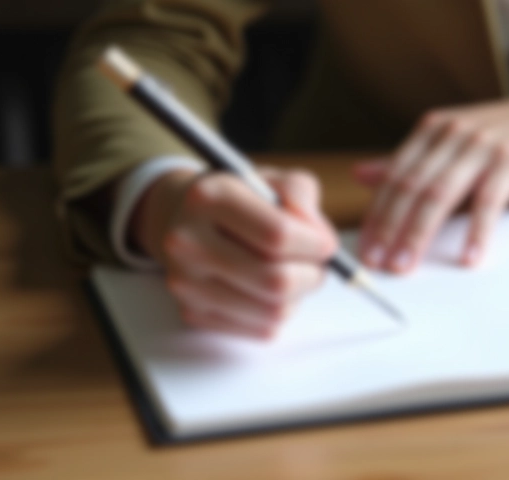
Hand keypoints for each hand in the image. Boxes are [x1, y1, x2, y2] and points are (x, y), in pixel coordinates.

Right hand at [131, 167, 338, 338]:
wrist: (182, 218)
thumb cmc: (239, 199)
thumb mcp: (272, 179)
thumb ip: (300, 194)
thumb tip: (320, 237)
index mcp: (209, 198)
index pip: (278, 235)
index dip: (315, 244)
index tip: (326, 243)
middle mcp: (188, 242)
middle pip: (277, 281)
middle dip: (312, 275)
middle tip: (318, 265)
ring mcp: (186, 283)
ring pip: (273, 312)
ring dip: (299, 297)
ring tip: (295, 274)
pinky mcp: (193, 314)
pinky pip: (262, 330)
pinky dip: (279, 314)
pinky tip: (271, 291)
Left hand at [354, 87, 508, 273]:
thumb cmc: (506, 131)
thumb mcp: (452, 139)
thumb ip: (409, 160)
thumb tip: (363, 174)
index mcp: (433, 129)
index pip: (395, 174)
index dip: (376, 212)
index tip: (365, 243)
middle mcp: (453, 134)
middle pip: (412, 186)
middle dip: (389, 227)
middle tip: (378, 259)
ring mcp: (482, 147)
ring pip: (440, 194)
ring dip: (419, 233)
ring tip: (406, 263)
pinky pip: (487, 202)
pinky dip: (476, 232)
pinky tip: (467, 256)